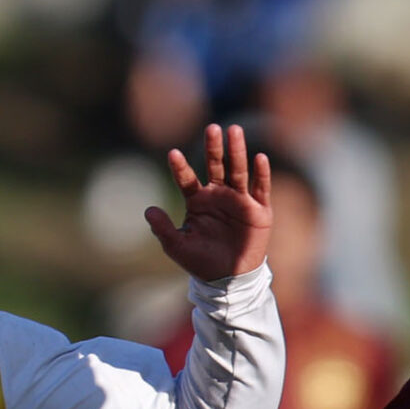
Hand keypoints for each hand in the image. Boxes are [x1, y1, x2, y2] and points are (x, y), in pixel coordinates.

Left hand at [147, 124, 271, 282]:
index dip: (180, 167)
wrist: (229, 280)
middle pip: (215, 165)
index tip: (172, 154)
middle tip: (211, 128)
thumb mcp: (177, 247)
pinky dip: (261, 173)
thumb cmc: (201, 262)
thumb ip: (162, 229)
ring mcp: (239, 200)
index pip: (187, 178)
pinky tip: (259, 157)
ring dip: (237, 151)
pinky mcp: (259, 210)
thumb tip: (148, 210)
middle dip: (213, 147)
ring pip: (238, 170)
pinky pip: (261, 188)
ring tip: (234, 130)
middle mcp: (218, 194)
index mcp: (198, 200)